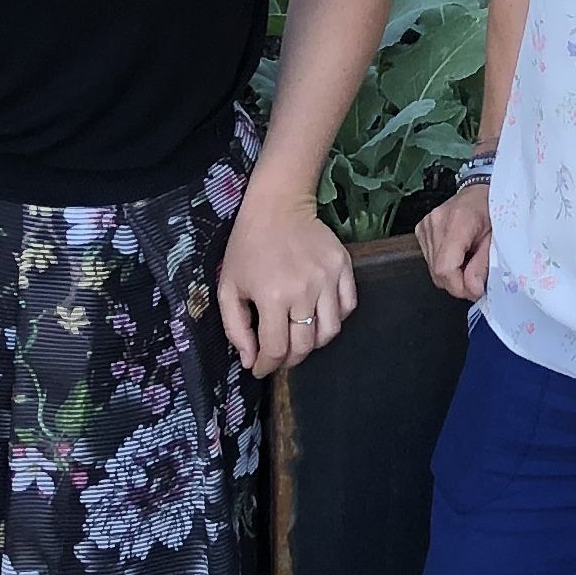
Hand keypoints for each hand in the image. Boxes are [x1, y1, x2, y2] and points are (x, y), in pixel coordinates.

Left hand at [217, 191, 357, 376]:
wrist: (277, 206)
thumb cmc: (247, 246)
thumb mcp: (228, 287)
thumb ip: (236, 327)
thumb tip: (250, 360)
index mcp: (272, 296)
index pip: (276, 348)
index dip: (266, 366)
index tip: (259, 368)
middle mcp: (304, 291)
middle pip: (305, 345)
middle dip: (289, 359)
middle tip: (279, 355)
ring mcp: (328, 278)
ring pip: (330, 331)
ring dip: (313, 342)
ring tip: (299, 336)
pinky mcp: (344, 267)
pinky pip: (347, 307)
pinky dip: (334, 319)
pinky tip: (317, 315)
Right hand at [415, 179, 493, 300]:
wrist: (481, 191)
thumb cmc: (492, 210)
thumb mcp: (497, 238)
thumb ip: (483, 265)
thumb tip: (472, 289)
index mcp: (458, 221)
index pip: (445, 268)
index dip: (459, 286)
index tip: (476, 291)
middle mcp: (436, 222)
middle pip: (437, 271)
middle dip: (458, 283)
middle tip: (476, 279)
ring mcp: (426, 225)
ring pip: (433, 268)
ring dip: (452, 274)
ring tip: (469, 261)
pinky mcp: (421, 229)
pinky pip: (430, 259)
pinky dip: (445, 264)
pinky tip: (458, 255)